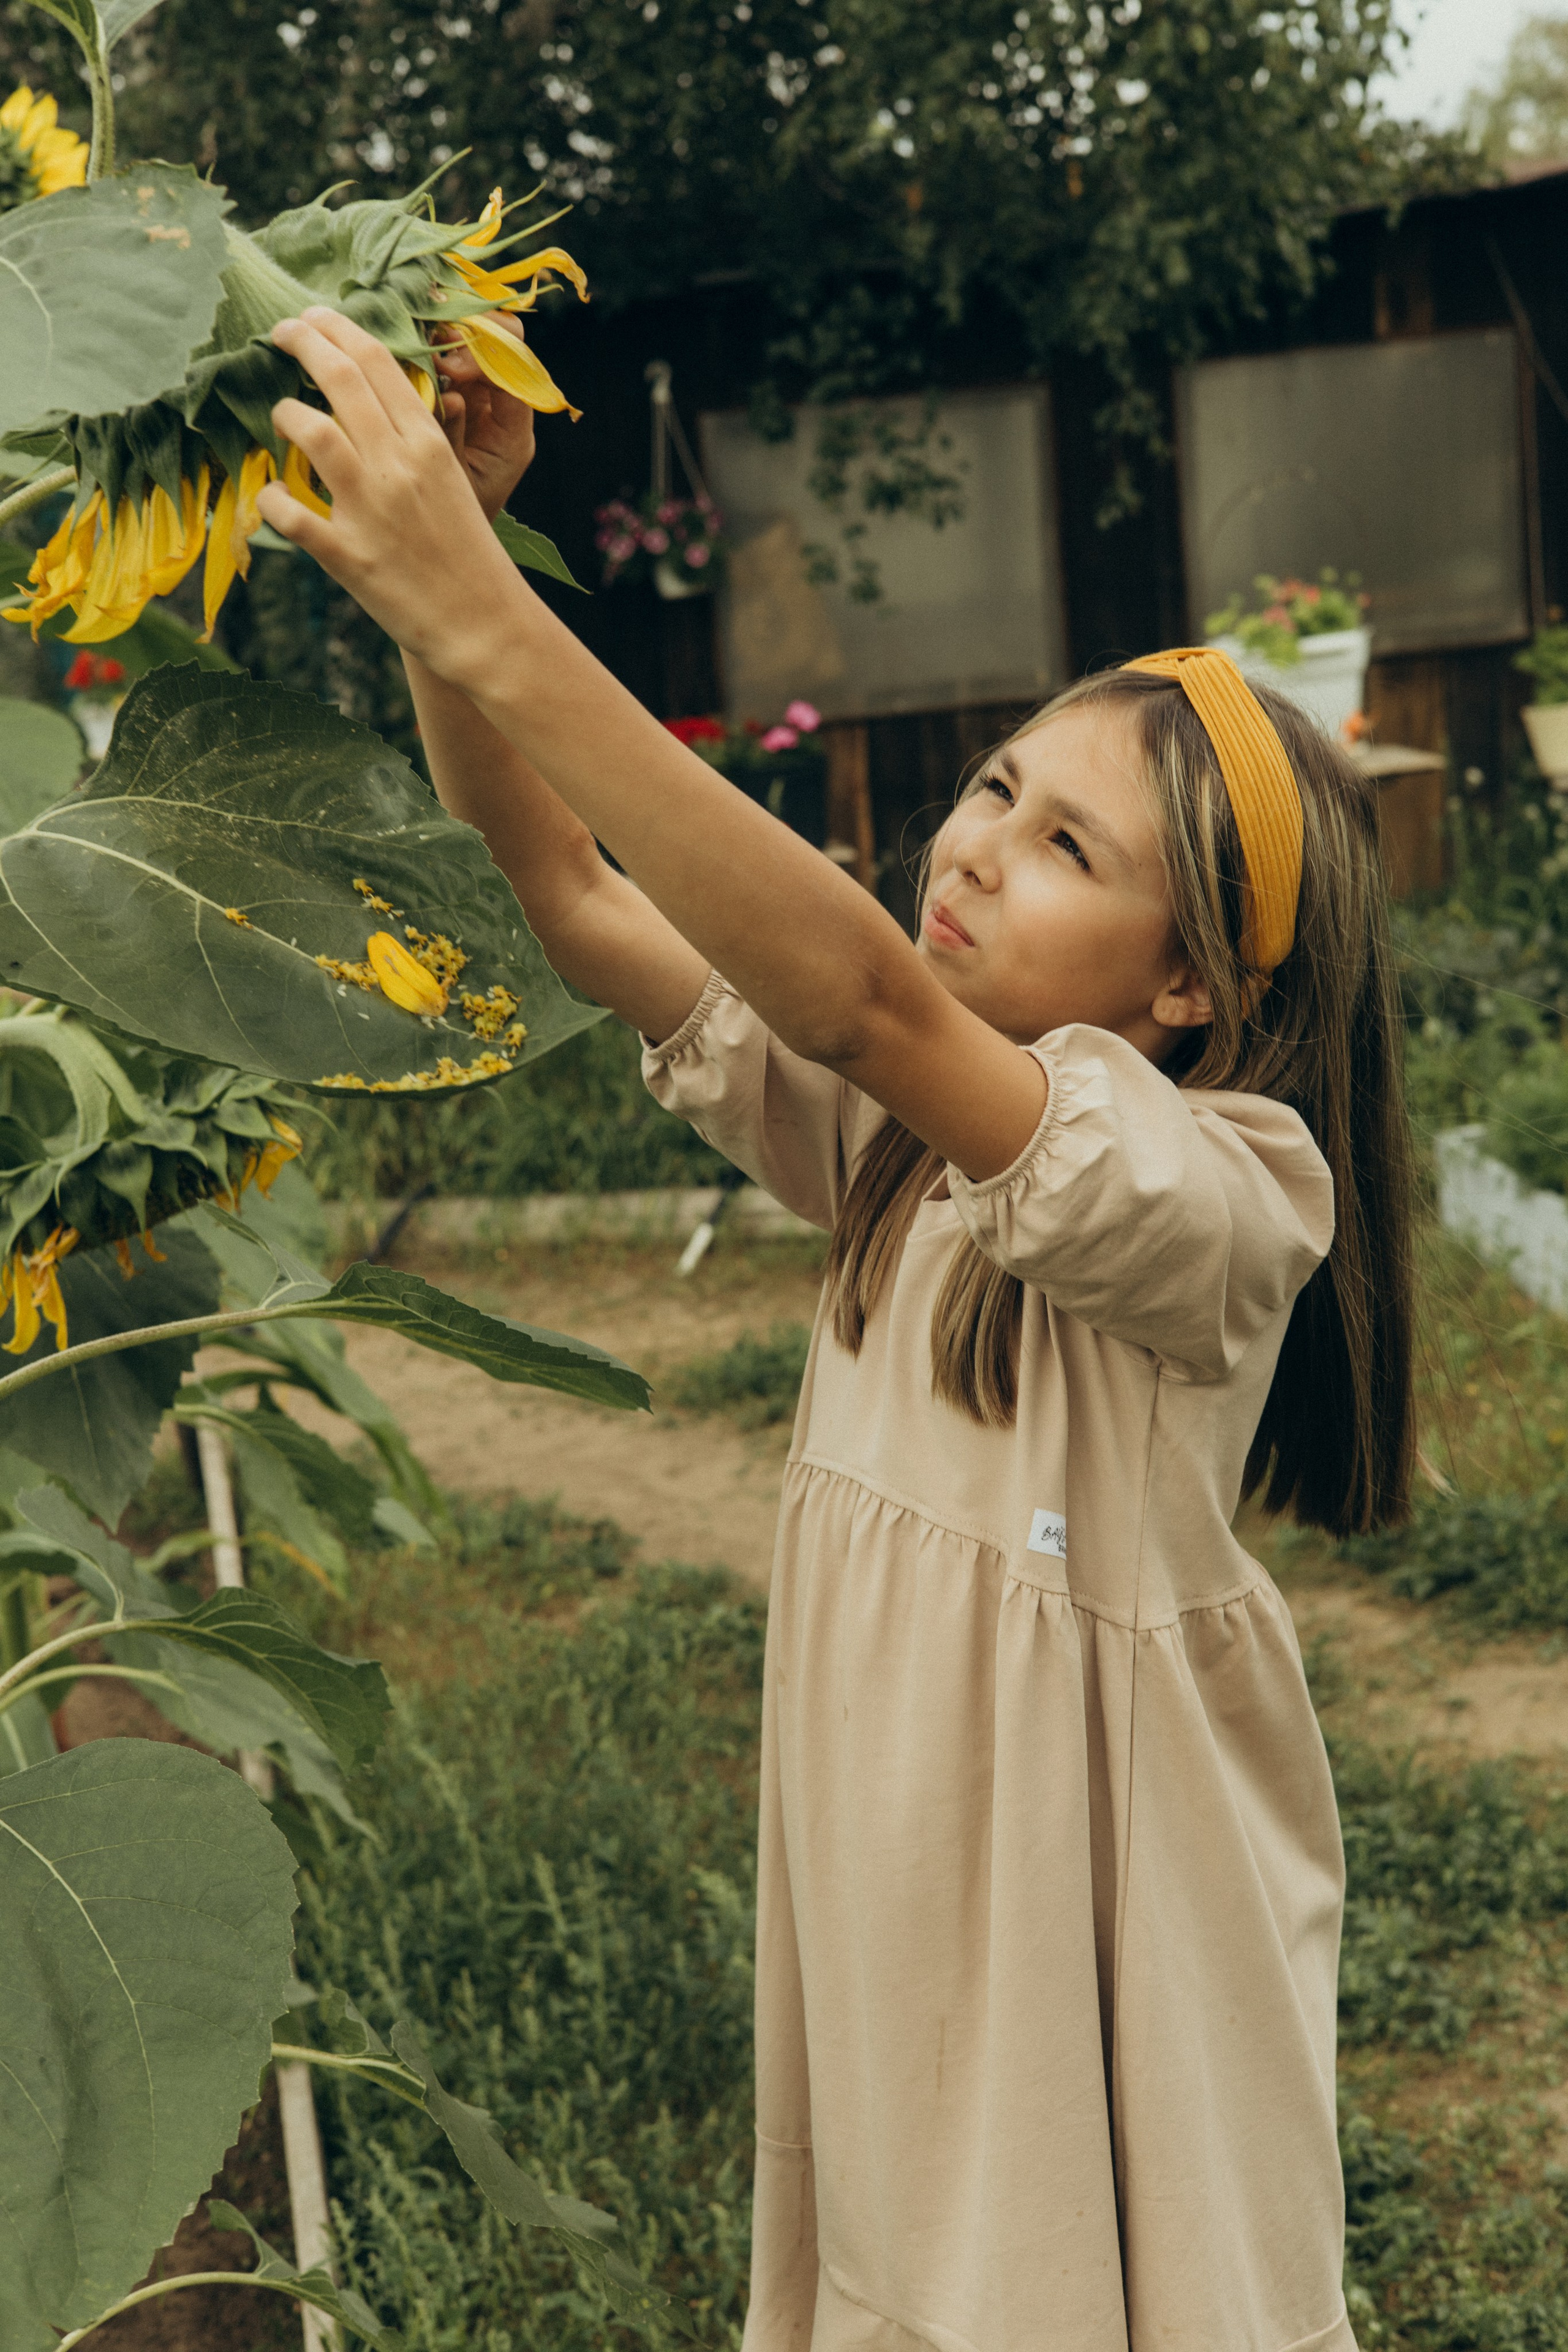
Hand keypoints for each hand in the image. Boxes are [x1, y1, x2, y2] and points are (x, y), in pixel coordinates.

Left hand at [255, 308, 523, 685]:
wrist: (485, 624)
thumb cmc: (467, 553)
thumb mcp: (449, 482)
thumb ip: (411, 442)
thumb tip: (365, 403)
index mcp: (428, 443)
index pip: (377, 360)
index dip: (335, 327)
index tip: (310, 318)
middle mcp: (399, 466)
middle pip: (340, 376)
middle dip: (300, 341)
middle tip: (278, 333)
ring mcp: (371, 510)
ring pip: (311, 430)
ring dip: (284, 416)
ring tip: (280, 418)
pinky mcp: (349, 557)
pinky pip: (291, 514)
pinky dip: (273, 500)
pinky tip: (275, 497)